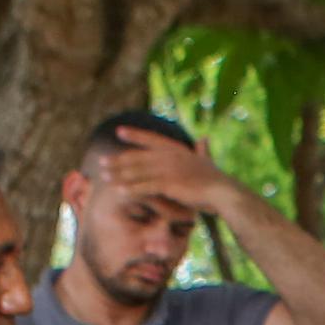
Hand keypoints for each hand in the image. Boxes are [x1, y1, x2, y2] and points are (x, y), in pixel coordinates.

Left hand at [99, 129, 243, 218]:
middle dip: (118, 159)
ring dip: (119, 174)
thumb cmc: (216, 181)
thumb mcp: (207, 161)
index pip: (152, 139)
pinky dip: (131, 188)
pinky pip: (145, 186)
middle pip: (139, 156)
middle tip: (101, 161)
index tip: (119, 131)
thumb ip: (203, 150)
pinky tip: (119, 191)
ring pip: (138, 171)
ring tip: (103, 177)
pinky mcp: (169, 184)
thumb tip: (205, 138)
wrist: (224, 193)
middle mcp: (170, 156)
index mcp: (177, 149)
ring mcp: (169, 169)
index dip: (135, 135)